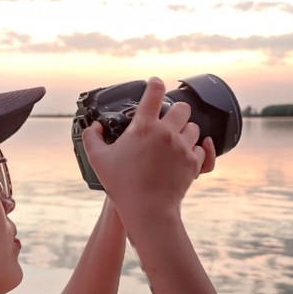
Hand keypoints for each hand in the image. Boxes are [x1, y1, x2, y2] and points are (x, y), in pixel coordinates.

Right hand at [82, 77, 215, 212]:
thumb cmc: (122, 185)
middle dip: (176, 111)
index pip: (154, 93)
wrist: (148, 210)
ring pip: (193, 127)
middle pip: (182, 107)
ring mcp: (182, 146)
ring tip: (175, 140)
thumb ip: (91, 137)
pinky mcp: (194, 161)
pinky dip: (194, 150)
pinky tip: (185, 154)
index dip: (155, 84)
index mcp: (143, 127)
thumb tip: (94, 126)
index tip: (155, 83)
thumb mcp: (98, 159)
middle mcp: (166, 132)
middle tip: (169, 119)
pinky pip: (201, 148)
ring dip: (185, 130)